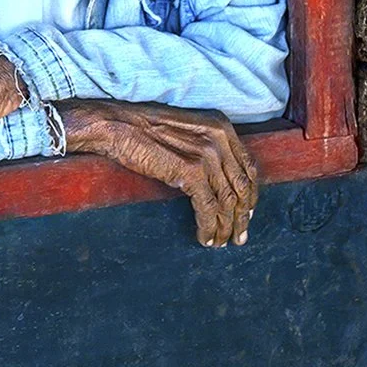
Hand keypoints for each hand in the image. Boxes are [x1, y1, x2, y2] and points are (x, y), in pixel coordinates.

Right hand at [58, 100, 257, 246]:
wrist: (116, 124)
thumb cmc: (143, 127)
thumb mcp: (186, 130)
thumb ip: (207, 146)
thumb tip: (221, 179)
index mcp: (220, 126)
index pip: (248, 167)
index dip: (249, 195)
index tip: (246, 213)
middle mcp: (219, 138)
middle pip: (241, 187)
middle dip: (241, 217)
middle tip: (238, 236)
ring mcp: (206, 155)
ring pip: (227, 202)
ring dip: (226, 227)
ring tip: (220, 241)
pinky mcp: (191, 172)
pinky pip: (209, 209)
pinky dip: (210, 228)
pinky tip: (205, 238)